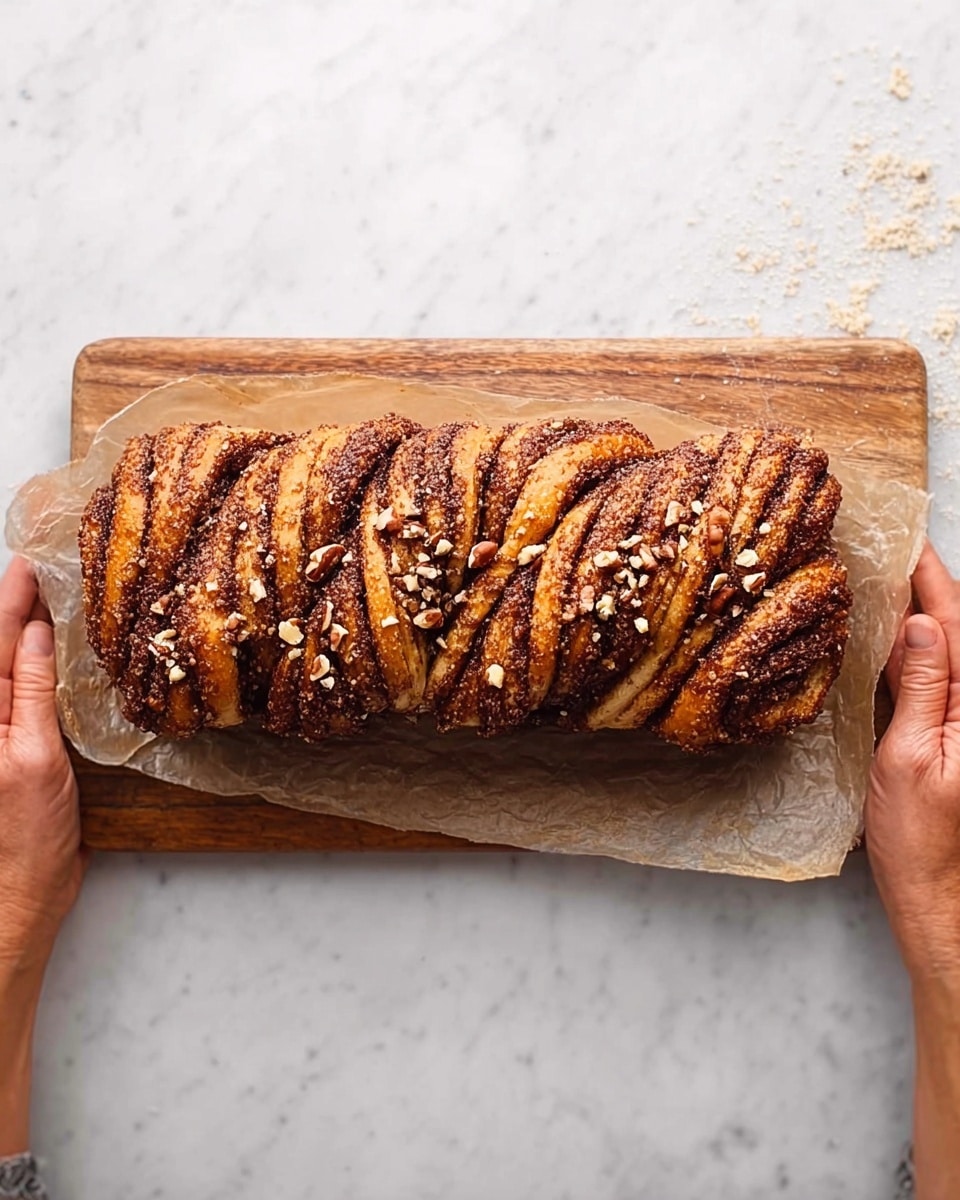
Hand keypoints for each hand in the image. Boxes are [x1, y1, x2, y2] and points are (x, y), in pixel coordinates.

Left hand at [0, 557, 84, 971]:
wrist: (19, 896)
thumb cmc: (27, 839)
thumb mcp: (36, 760)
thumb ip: (31, 693)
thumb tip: (35, 634)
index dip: (11, 602)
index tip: (27, 564)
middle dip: (12, 609)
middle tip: (30, 567)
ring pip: (6, 670)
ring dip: (19, 634)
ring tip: (34, 599)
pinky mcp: (18, 750)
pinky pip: (23, 696)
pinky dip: (32, 668)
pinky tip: (43, 653)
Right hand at [868, 544, 959, 1199]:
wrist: (942, 902)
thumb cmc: (921, 841)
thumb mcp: (911, 760)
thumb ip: (923, 688)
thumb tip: (921, 623)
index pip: (956, 622)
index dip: (931, 576)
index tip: (906, 537)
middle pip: (957, 630)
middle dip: (929, 586)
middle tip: (892, 547)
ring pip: (949, 651)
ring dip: (924, 613)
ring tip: (890, 579)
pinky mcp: (952, 738)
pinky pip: (938, 677)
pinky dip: (918, 648)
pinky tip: (893, 638)